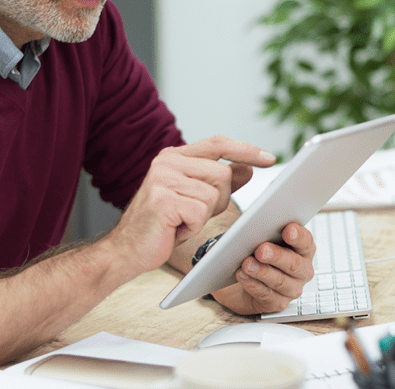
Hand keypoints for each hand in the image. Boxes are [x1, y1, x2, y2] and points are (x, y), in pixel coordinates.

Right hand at [105, 136, 275, 274]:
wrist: (126, 250)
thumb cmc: (162, 226)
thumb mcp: (196, 200)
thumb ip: (220, 183)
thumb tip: (248, 168)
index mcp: (174, 157)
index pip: (218, 144)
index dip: (245, 150)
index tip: (269, 158)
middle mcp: (167, 162)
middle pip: (222, 173)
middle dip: (220, 200)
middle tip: (195, 214)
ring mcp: (163, 179)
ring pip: (213, 195)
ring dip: (204, 216)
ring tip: (181, 222)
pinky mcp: (163, 200)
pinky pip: (200, 212)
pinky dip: (193, 227)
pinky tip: (175, 230)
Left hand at [212, 222, 315, 314]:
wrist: (243, 280)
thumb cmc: (256, 253)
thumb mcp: (261, 237)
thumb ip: (264, 229)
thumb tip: (255, 224)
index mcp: (303, 249)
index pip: (306, 241)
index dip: (298, 236)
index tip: (288, 230)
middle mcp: (302, 270)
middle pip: (294, 263)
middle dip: (277, 256)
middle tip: (261, 250)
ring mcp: (292, 289)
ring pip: (279, 281)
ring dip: (262, 272)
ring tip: (247, 264)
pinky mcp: (277, 303)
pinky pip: (266, 295)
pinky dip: (253, 285)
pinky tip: (243, 276)